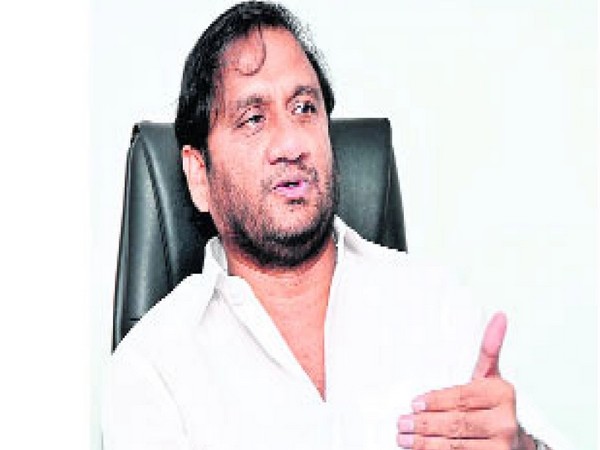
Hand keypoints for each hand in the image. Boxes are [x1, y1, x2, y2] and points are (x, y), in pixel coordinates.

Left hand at [397, 312, 523, 449]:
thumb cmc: (492, 405)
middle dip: (425, 423)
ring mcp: (502, 445)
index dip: (436, 401)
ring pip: (455, 444)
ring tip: (404, 438)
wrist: (514, 441)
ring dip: (425, 442)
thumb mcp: (490, 376)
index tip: (414, 402)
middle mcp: (506, 421)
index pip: (462, 397)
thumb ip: (488, 349)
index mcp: (503, 393)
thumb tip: (499, 316)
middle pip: (456, 422)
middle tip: (402, 422)